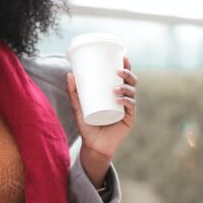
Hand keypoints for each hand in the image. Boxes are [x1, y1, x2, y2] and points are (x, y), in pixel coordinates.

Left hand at [67, 56, 137, 187]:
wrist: (93, 146)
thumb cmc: (87, 126)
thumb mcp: (78, 107)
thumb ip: (73, 92)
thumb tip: (70, 74)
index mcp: (115, 93)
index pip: (123, 77)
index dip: (126, 66)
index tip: (122, 56)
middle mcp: (124, 99)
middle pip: (131, 82)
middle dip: (128, 74)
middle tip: (118, 71)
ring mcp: (127, 109)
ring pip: (132, 93)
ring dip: (126, 87)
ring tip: (115, 88)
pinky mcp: (129, 119)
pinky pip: (131, 107)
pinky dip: (126, 101)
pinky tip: (120, 99)